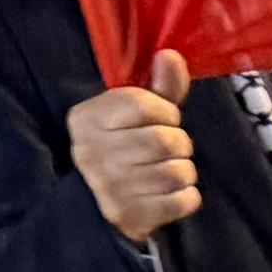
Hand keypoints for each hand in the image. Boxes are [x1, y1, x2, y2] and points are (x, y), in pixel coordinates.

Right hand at [72, 47, 202, 241]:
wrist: (97, 203)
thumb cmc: (122, 146)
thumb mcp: (134, 114)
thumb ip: (158, 87)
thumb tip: (171, 55)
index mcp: (85, 119)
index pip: (140, 104)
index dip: (165, 110)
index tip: (164, 118)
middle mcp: (90, 152)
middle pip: (164, 140)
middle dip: (180, 143)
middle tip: (171, 148)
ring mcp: (108, 187)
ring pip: (177, 172)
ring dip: (184, 170)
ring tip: (170, 170)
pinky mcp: (129, 216)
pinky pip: (182, 201)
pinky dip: (186, 196)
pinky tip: (170, 193)